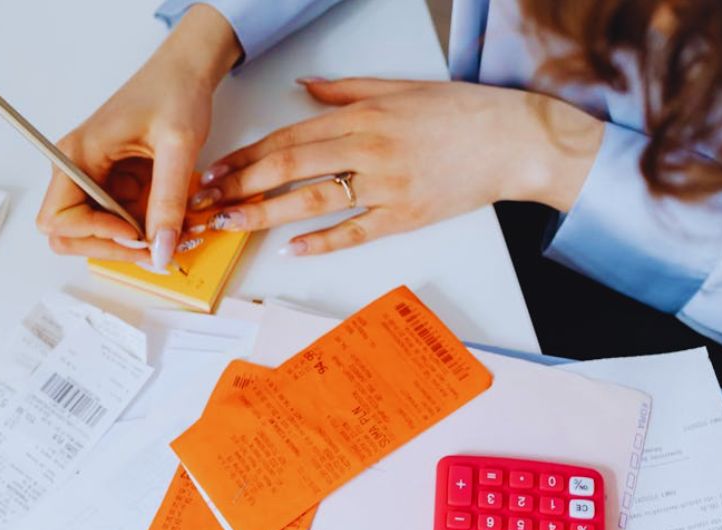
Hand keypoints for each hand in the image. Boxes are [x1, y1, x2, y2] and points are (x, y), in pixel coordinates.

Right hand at [35, 5, 240, 268]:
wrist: (186, 72)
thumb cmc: (174, 93)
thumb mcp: (177, 147)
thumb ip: (168, 200)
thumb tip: (160, 249)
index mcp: (78, 155)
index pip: (59, 219)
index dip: (94, 234)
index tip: (135, 234)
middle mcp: (78, 169)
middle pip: (69, 233)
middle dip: (109, 246)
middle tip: (152, 248)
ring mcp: (95, 178)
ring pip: (97, 232)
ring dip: (130, 240)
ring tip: (169, 232)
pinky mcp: (114, 183)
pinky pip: (119, 220)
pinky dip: (143, 227)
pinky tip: (168, 218)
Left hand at [189, 77, 602, 254]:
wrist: (515, 139)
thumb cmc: (460, 113)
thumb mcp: (401, 88)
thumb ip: (347, 90)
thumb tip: (303, 89)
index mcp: (363, 115)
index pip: (289, 136)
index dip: (247, 154)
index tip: (215, 168)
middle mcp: (368, 148)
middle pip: (291, 167)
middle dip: (242, 185)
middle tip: (207, 201)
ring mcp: (387, 185)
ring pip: (314, 200)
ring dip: (267, 213)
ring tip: (232, 224)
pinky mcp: (406, 216)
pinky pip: (357, 231)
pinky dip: (324, 241)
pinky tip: (292, 249)